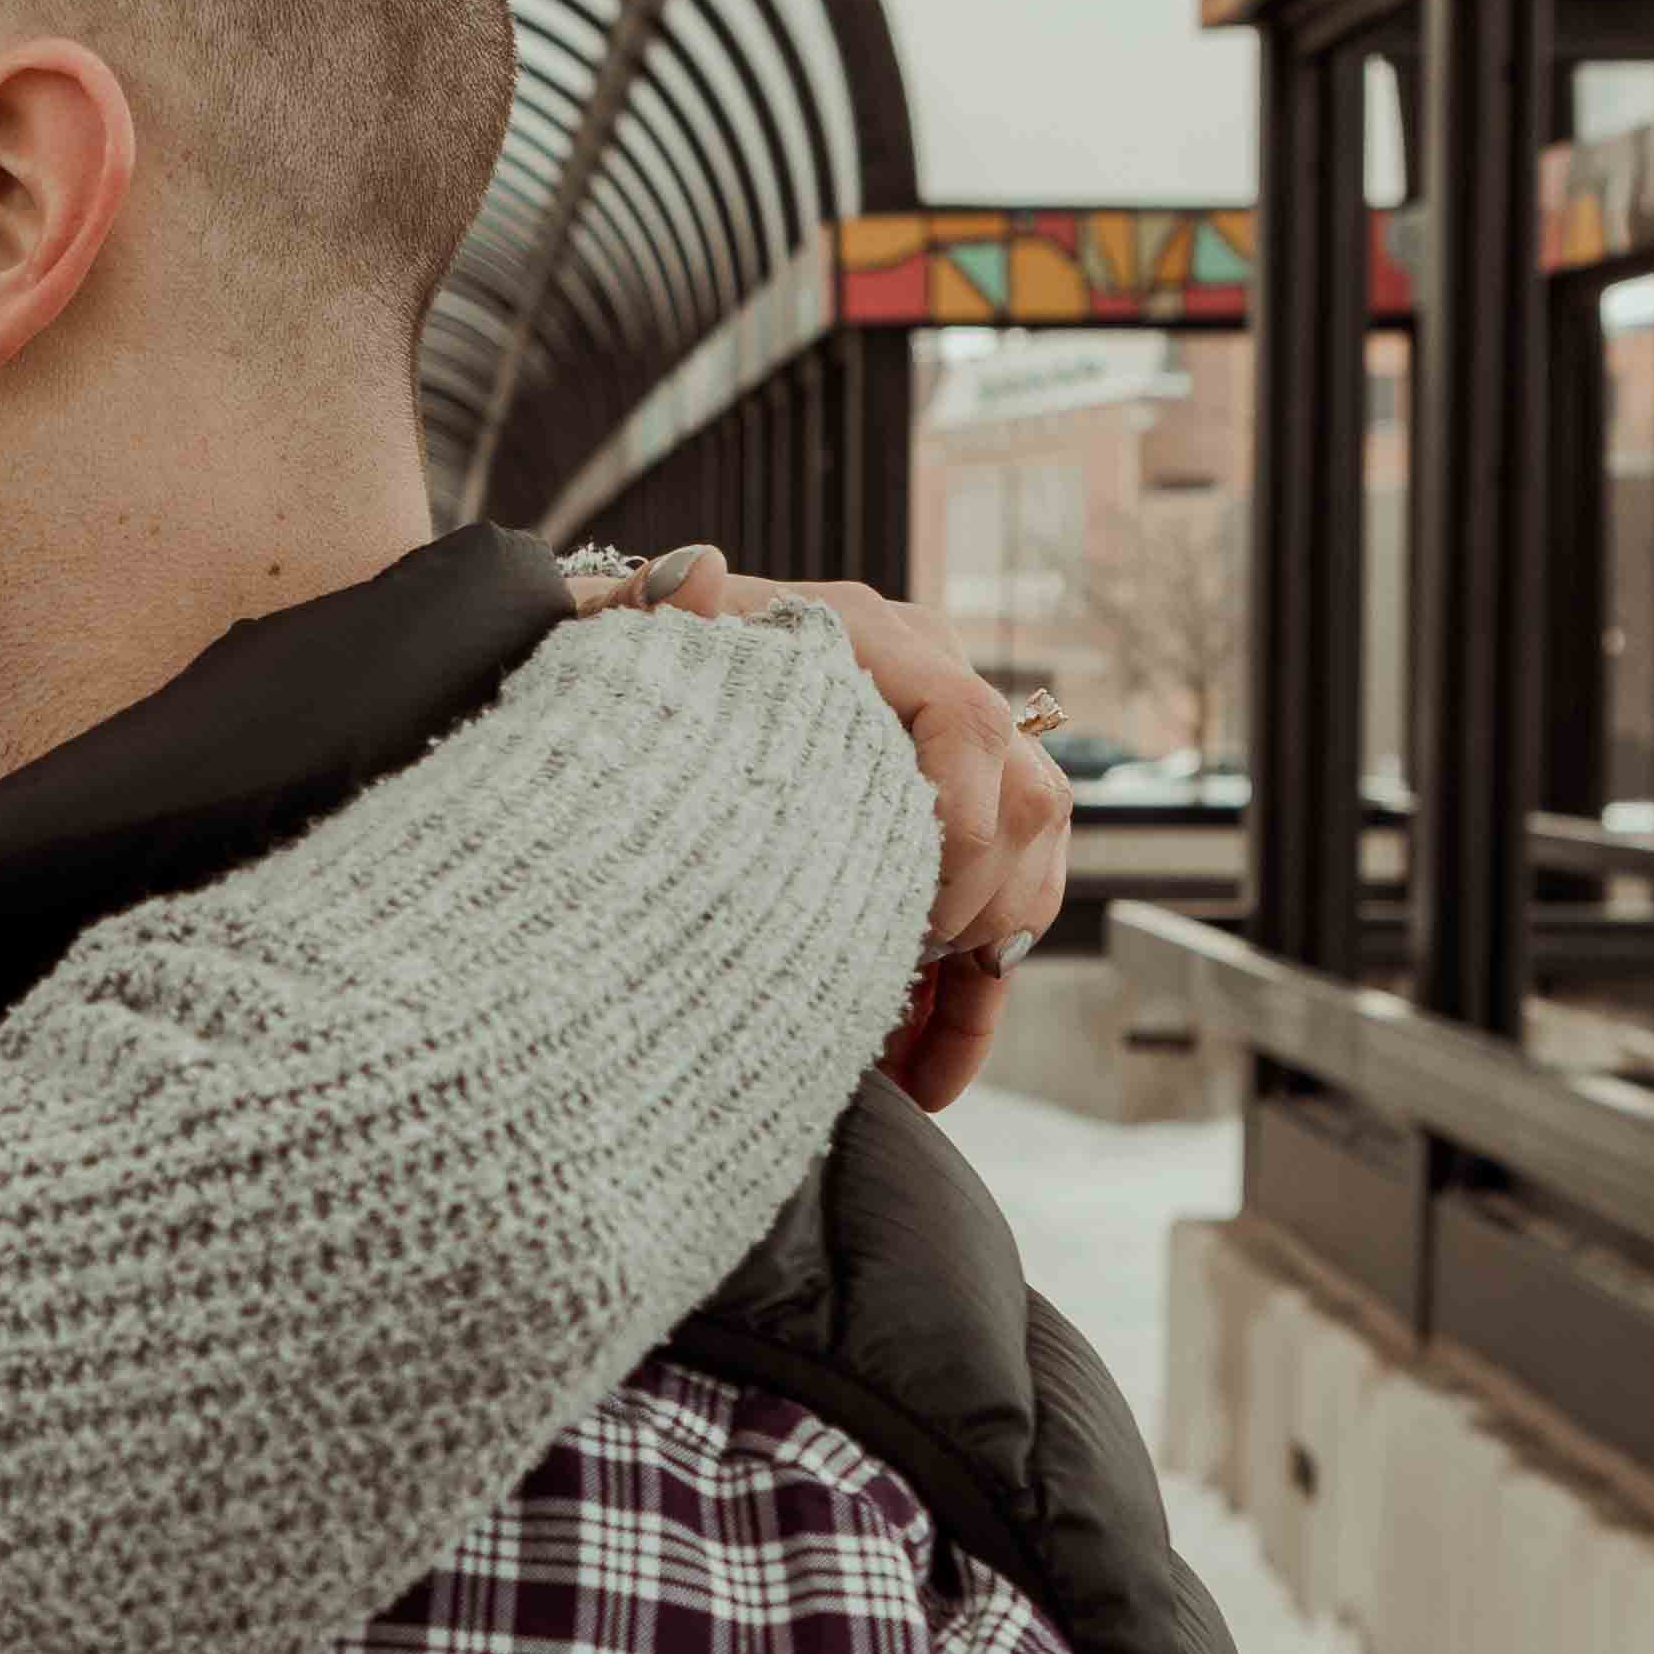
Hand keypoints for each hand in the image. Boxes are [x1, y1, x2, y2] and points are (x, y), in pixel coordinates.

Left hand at [564, 546, 1068, 1106]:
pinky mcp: (945, 838)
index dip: (962, 812)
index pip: (965, 714)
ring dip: (978, 971)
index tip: (923, 907)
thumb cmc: (635, 667)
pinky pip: (993, 927)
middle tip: (894, 983)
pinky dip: (967, 1009)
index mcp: (864, 637)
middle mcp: (928, 688)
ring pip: (1027, 870)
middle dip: (975, 912)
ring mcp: (949, 761)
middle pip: (1025, 802)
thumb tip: (696, 575)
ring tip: (896, 1050)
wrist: (641, 693)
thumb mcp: (626, 641)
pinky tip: (919, 1078)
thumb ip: (649, 613)